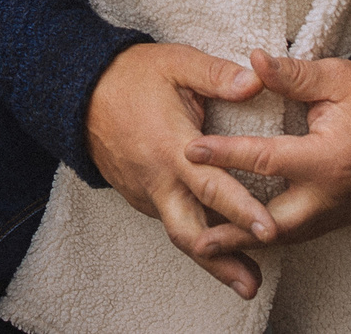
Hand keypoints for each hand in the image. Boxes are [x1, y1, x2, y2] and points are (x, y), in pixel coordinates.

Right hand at [87, 43, 275, 298]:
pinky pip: (169, 220)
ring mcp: (146, 191)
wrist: (80, 91)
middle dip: (223, 261)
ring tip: (246, 282)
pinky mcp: (139, 196)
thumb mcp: (176, 64)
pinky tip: (220, 248)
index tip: (270, 230)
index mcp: (172, 146)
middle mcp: (158, 178)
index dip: (241, 210)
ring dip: (212, 259)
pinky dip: (196, 236)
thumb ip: (217, 75)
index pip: (211, 185)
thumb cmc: (133, 75)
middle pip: (190, 232)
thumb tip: (257, 83)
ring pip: (181, 232)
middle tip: (253, 285)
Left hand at [183, 51, 350, 245]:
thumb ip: (292, 74)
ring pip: (287, 236)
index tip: (192, 150)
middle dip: (235, 231)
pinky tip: (245, 236)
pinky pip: (300, 234)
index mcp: (327, 158)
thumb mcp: (336, 78)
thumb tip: (253, 59)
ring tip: (210, 247)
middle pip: (274, 222)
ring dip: (249, 242)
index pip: (266, 159)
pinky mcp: (340, 218)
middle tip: (196, 238)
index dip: (226, 154)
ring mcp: (338, 213)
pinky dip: (271, 237)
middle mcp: (331, 195)